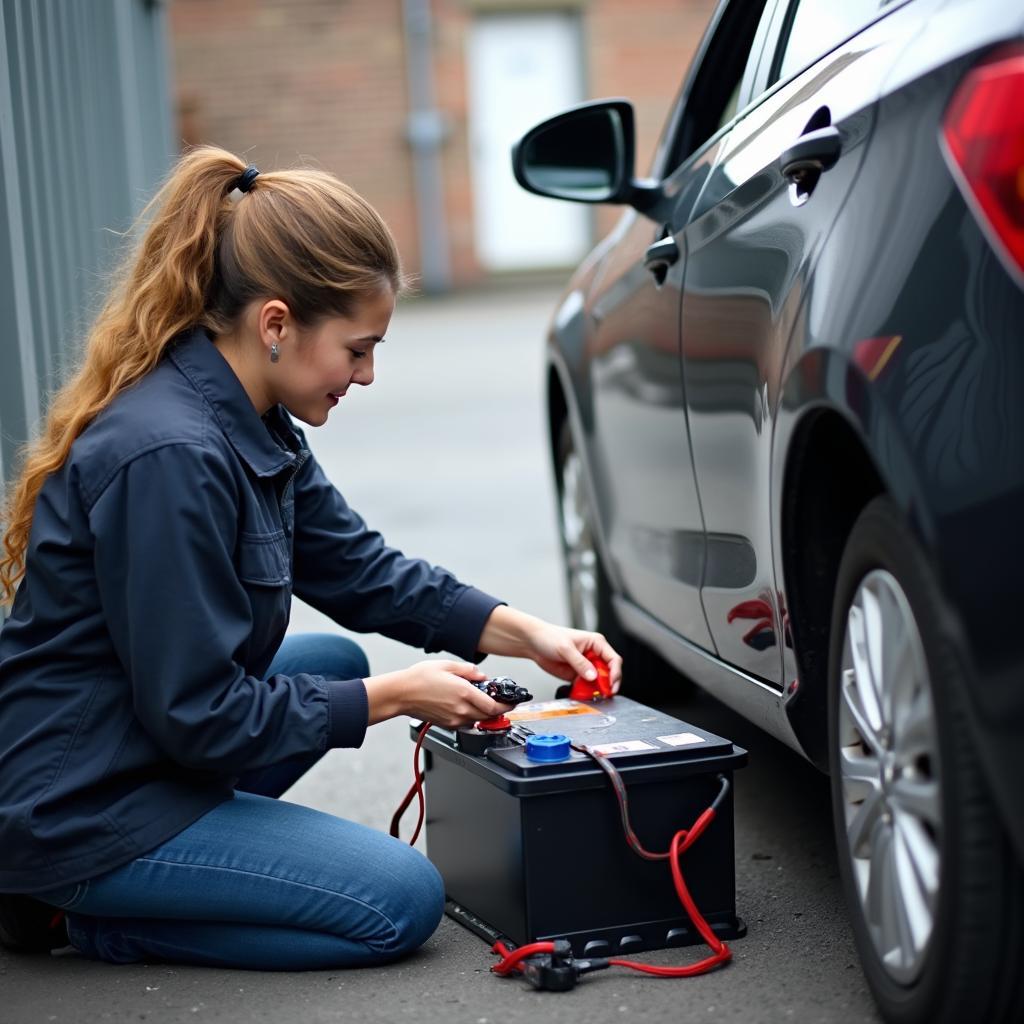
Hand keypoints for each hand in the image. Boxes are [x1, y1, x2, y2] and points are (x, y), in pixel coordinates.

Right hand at [364, 660, 513, 727]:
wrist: (401, 694)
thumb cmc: (419, 678)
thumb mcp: (447, 665)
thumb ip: (468, 670)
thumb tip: (482, 676)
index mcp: (464, 693)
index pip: (494, 706)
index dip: (506, 706)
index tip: (512, 703)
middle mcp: (461, 709)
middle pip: (488, 716)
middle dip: (497, 710)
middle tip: (500, 702)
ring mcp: (454, 719)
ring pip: (478, 721)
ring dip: (484, 714)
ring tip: (481, 702)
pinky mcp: (447, 725)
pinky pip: (466, 724)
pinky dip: (471, 717)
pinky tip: (465, 707)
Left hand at [478, 606, 622, 691]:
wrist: (533, 643)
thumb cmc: (549, 637)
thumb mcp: (566, 648)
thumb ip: (580, 663)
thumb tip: (593, 676)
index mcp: (596, 643)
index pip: (613, 659)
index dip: (615, 672)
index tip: (611, 684)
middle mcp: (594, 655)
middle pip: (609, 672)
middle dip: (608, 684)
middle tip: (604, 693)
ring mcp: (586, 666)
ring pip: (599, 681)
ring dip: (597, 690)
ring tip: (594, 696)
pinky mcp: (578, 675)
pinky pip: (587, 686)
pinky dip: (587, 692)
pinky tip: (584, 694)